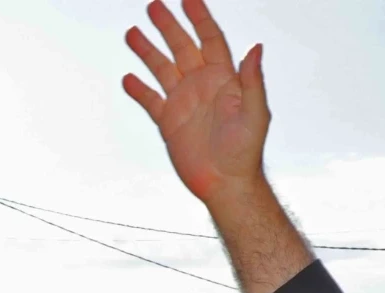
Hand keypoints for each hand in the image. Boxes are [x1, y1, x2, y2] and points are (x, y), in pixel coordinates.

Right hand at [123, 0, 269, 206]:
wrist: (226, 183)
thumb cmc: (245, 152)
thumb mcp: (255, 114)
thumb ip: (253, 81)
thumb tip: (256, 48)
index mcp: (223, 79)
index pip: (211, 39)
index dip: (200, 18)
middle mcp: (202, 85)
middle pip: (182, 47)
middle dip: (168, 26)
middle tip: (153, 6)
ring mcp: (184, 102)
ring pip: (162, 68)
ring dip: (147, 50)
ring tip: (132, 33)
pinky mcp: (169, 122)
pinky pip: (151, 100)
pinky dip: (139, 89)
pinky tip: (129, 78)